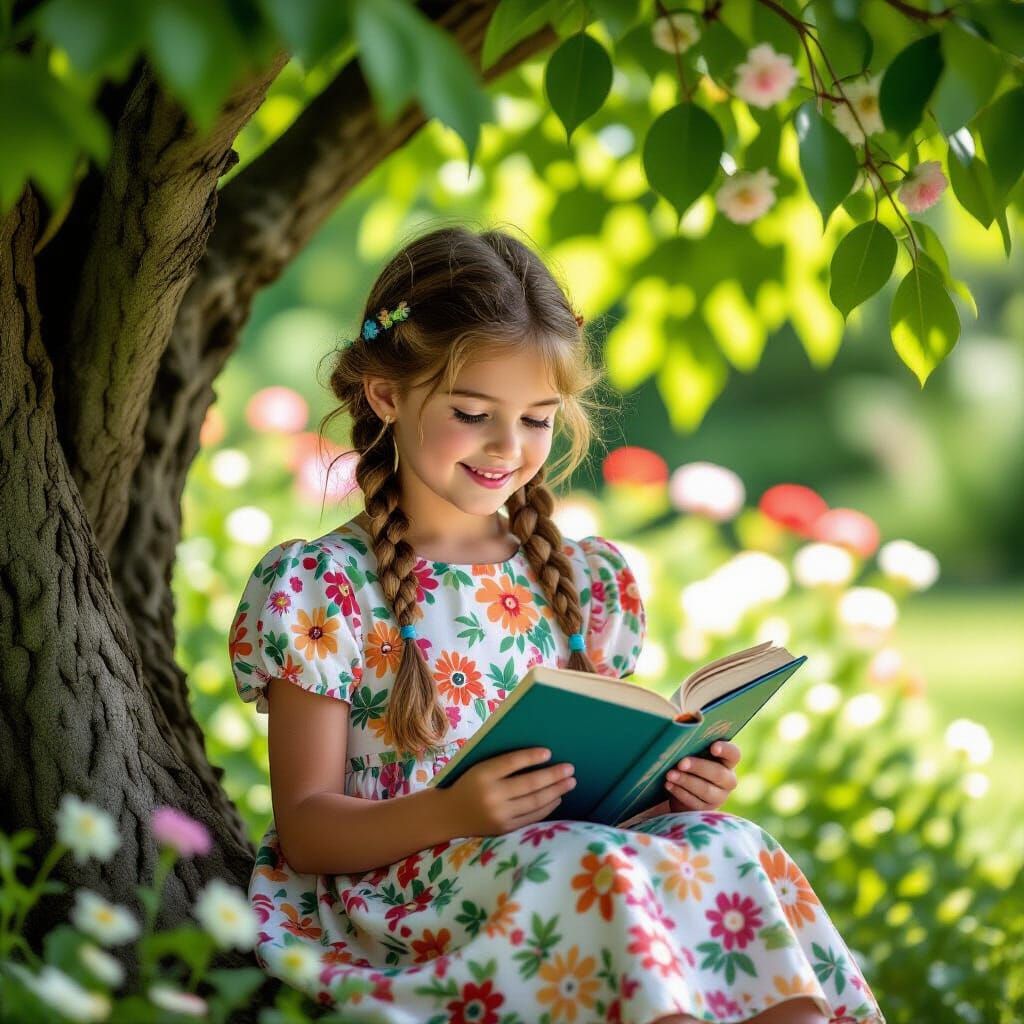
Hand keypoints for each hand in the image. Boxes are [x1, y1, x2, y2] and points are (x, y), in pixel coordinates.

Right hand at [442, 747, 575, 836]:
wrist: (449, 816)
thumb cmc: (468, 785)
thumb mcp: (479, 768)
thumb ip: (502, 763)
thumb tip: (538, 757)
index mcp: (482, 774)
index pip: (511, 762)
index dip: (531, 757)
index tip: (549, 752)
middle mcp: (491, 795)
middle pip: (529, 784)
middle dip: (553, 775)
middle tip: (570, 768)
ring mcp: (499, 815)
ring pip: (534, 801)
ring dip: (556, 791)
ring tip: (570, 782)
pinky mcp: (504, 829)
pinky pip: (531, 817)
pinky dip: (547, 807)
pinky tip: (557, 798)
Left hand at [664, 741, 740, 811]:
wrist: (683, 790)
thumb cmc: (689, 764)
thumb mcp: (693, 753)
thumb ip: (691, 744)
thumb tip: (676, 731)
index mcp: (727, 761)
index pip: (733, 754)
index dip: (725, 750)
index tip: (713, 747)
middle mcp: (728, 780)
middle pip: (718, 773)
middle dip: (698, 767)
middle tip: (680, 763)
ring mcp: (719, 797)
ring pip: (706, 790)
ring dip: (686, 781)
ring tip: (669, 775)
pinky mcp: (706, 810)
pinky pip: (694, 802)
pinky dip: (679, 792)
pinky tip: (669, 785)